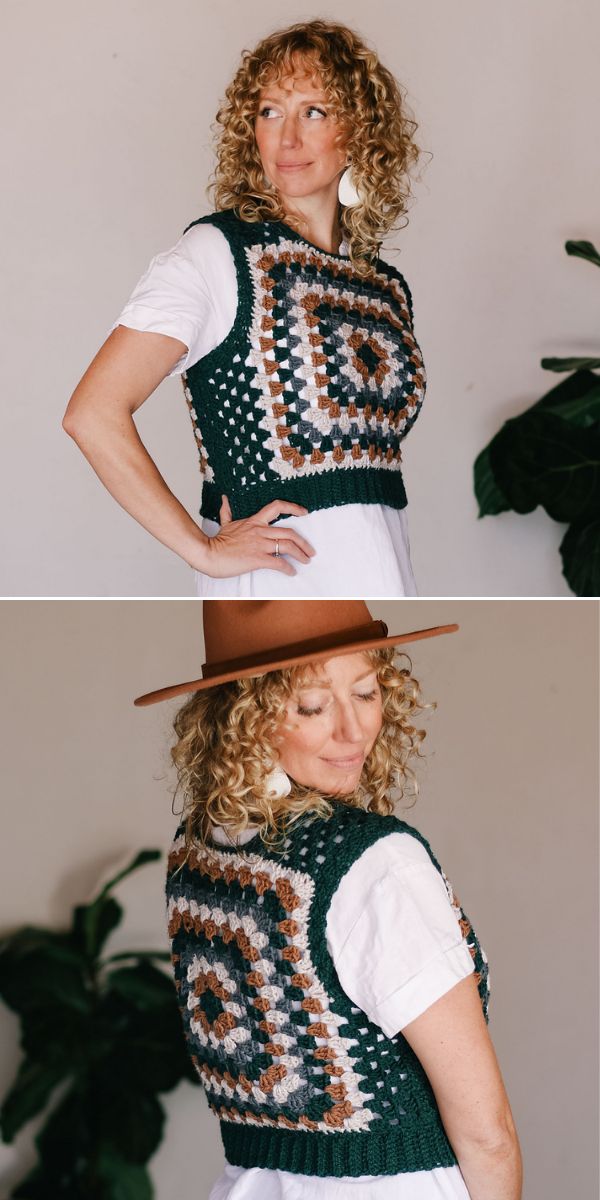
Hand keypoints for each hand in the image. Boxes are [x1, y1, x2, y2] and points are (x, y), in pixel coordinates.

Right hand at [194, 495, 315, 578]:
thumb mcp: (224, 523)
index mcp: (254, 521)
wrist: (208, 553)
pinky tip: (291, 572)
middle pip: (290, 532)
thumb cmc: (217, 542)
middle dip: (304, 542)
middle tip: (310, 550)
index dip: (293, 508)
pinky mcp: (257, 559)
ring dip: (301, 554)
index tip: (304, 512)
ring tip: (306, 560)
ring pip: (287, 546)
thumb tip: (224, 498)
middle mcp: (260, 531)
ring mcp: (259, 545)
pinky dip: (288, 568)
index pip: (277, 507)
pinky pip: (278, 562)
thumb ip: (227, 511)